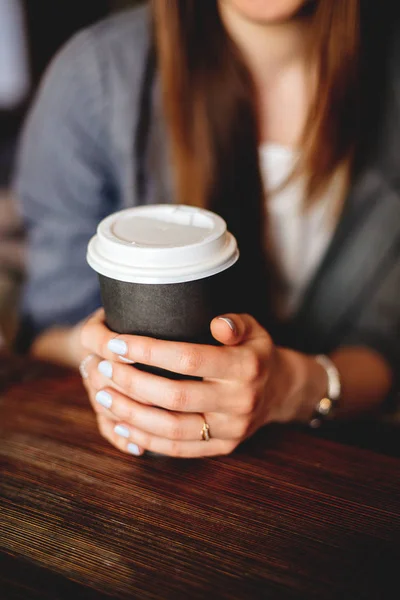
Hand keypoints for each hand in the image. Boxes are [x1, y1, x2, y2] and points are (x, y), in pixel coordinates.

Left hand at [79, 309, 324, 457]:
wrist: (280, 391)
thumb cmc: (255, 352)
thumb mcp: (253, 328)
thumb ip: (234, 323)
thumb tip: (217, 323)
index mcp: (246, 366)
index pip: (190, 359)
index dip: (150, 352)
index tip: (118, 343)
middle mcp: (240, 401)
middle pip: (175, 397)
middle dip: (133, 383)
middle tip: (104, 368)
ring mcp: (231, 429)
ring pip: (172, 428)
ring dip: (132, 414)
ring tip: (104, 397)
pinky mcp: (223, 447)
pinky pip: (179, 448)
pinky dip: (146, 439)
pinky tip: (121, 425)